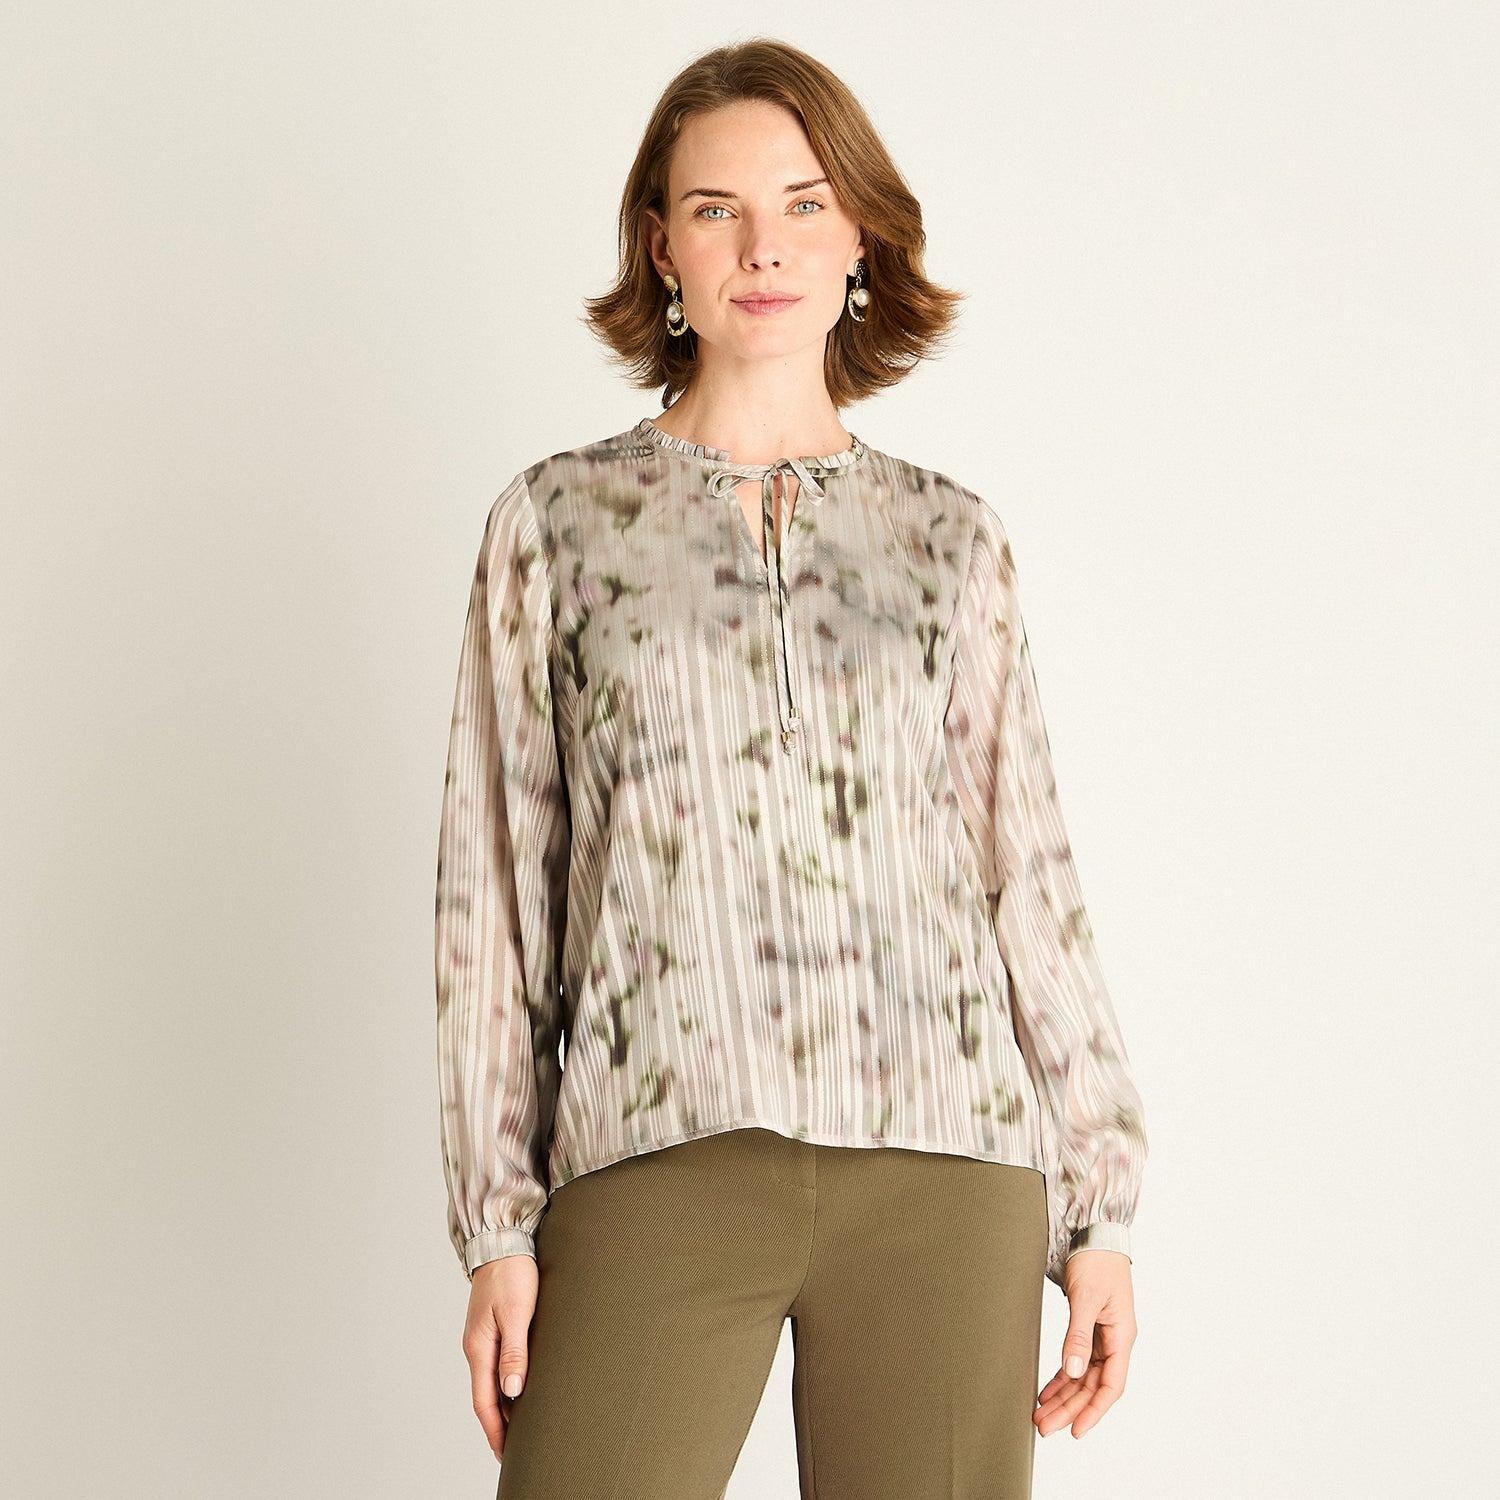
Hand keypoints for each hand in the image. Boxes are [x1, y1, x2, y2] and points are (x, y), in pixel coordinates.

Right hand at [461, 1253, 538, 1461]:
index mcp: (479, 1348)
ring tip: (519, 1428)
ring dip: (502, 1406)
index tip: (505, 1455)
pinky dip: (505, 1384)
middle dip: (498, 1425)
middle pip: (485, 1396)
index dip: (495, 1430)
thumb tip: (512, 1390)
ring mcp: (482, 1337)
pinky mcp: (491, 1327)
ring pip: (490, 1381)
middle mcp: (477, 1347)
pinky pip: (495, 1365)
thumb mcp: (516, 1313)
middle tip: (514, 1451)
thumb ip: (514, 1351)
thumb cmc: (513, 1274)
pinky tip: (518, 1388)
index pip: (484, 1401)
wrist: (502, 1242)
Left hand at [1033, 1250, 1136, 1439]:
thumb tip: (1073, 1370)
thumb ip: (1079, 1334)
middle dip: (1070, 1408)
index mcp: (1121, 1336)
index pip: (1111, 1385)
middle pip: (1093, 1386)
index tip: (1076, 1431)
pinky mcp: (1089, 1328)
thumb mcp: (1086, 1297)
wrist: (1093, 1233)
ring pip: (1083, 1377)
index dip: (1094, 1411)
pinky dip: (1062, 1377)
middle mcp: (1114, 1341)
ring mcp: (1102, 1336)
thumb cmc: (1096, 1260)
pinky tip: (1046, 1391)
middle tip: (1043, 1426)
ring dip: (1063, 1396)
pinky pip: (1076, 1361)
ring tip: (1040, 1415)